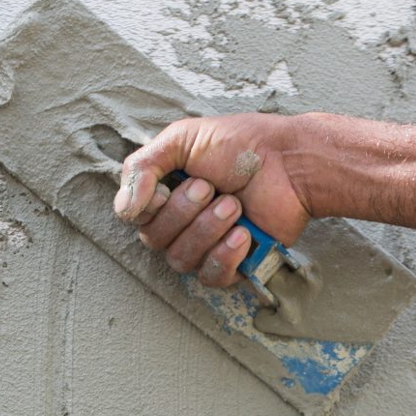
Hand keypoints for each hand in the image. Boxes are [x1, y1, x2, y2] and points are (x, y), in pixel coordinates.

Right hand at [113, 113, 312, 286]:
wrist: (290, 161)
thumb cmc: (241, 144)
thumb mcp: (182, 138)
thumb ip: (142, 167)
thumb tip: (125, 210)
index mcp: (165, 191)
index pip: (134, 216)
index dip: (150, 205)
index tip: (176, 182)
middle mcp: (181, 221)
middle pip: (154, 239)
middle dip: (185, 211)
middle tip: (213, 187)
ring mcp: (207, 244)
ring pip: (180, 259)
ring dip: (207, 229)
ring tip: (234, 204)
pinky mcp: (234, 262)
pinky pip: (210, 276)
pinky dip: (224, 255)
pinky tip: (243, 233)